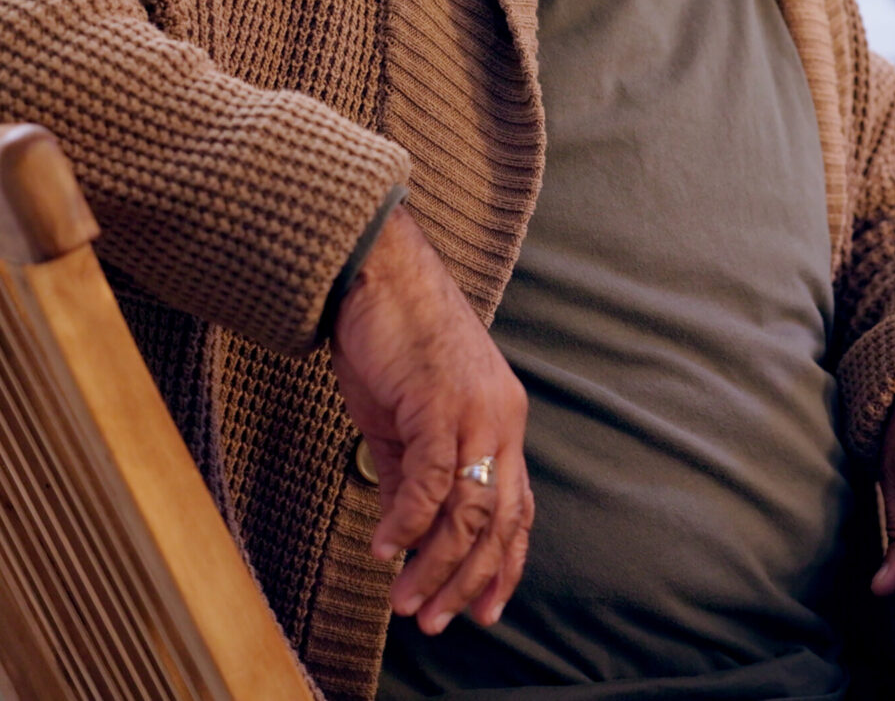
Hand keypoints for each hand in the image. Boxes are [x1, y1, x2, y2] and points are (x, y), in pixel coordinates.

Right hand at [330, 208, 533, 634]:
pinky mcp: (440, 403)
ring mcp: (476, 411)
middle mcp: (502, 420)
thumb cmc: (392, 339)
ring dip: (435, 566)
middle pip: (499, 522)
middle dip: (469, 581)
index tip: (484, 609)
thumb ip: (416, 474)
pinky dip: (405, 524)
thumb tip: (409, 533)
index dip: (503, 564)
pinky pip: (431, 482)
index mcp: (502, 422)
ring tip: (406, 603)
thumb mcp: (407, 419)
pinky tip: (382, 550)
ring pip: (469, 511)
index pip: (516, 509)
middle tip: (435, 622)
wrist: (378, 273)